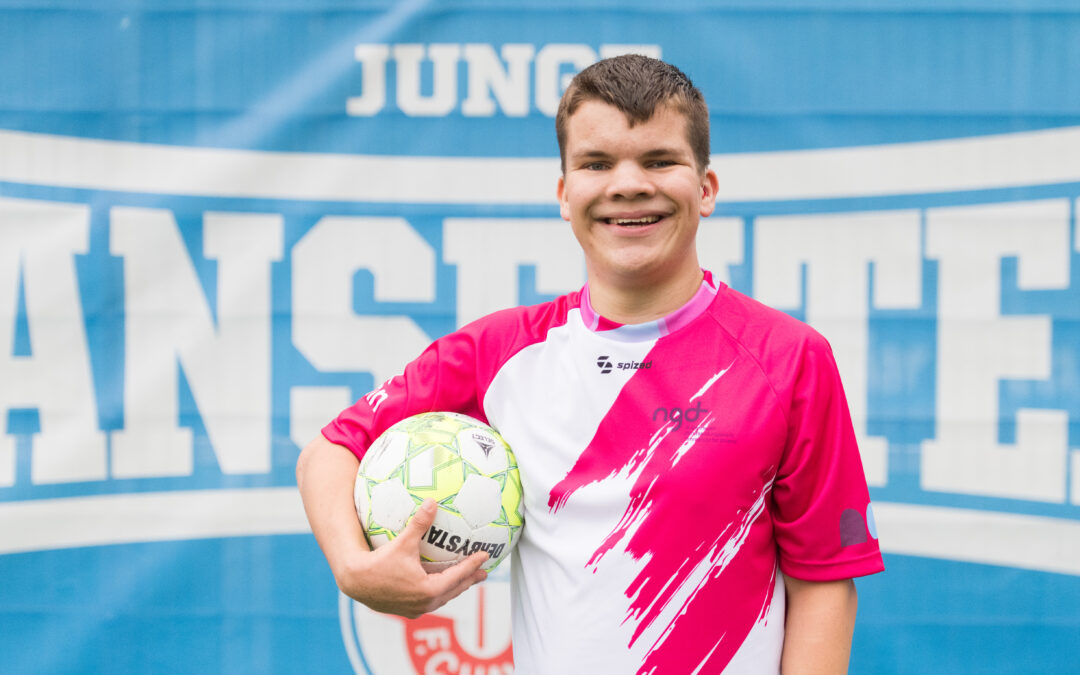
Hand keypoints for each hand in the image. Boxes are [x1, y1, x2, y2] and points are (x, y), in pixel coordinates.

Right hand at [336, 499, 488, 618]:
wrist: (356, 581)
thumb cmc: (378, 562)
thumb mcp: (402, 542)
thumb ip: (419, 524)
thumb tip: (432, 502)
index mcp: (428, 589)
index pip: (458, 576)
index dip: (472, 565)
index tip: (485, 556)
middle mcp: (425, 603)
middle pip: (454, 590)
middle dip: (469, 580)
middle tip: (484, 572)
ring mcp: (415, 609)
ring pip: (442, 598)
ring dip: (455, 588)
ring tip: (466, 580)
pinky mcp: (406, 610)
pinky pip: (430, 600)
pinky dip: (440, 592)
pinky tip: (439, 585)